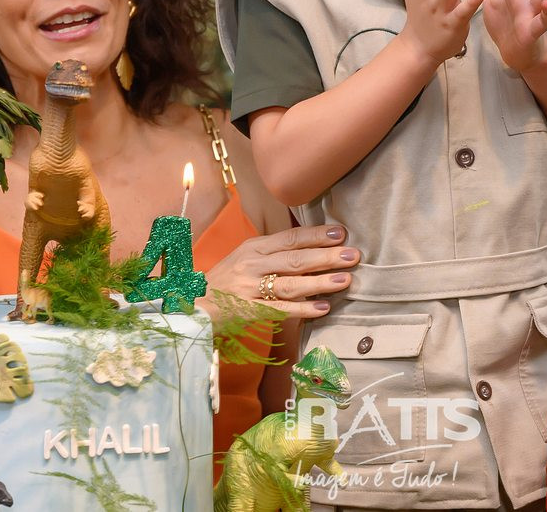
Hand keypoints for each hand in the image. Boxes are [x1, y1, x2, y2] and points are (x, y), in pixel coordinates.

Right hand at [201, 224, 359, 319]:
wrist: (193, 305)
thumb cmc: (227, 280)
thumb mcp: (247, 258)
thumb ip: (275, 252)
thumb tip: (314, 245)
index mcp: (254, 248)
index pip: (290, 238)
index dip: (316, 236)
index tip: (341, 234)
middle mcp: (252, 265)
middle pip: (294, 259)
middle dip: (326, 256)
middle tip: (353, 255)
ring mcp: (249, 289)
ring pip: (290, 284)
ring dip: (320, 282)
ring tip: (345, 280)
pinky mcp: (247, 311)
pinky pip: (280, 310)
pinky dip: (303, 309)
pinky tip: (323, 307)